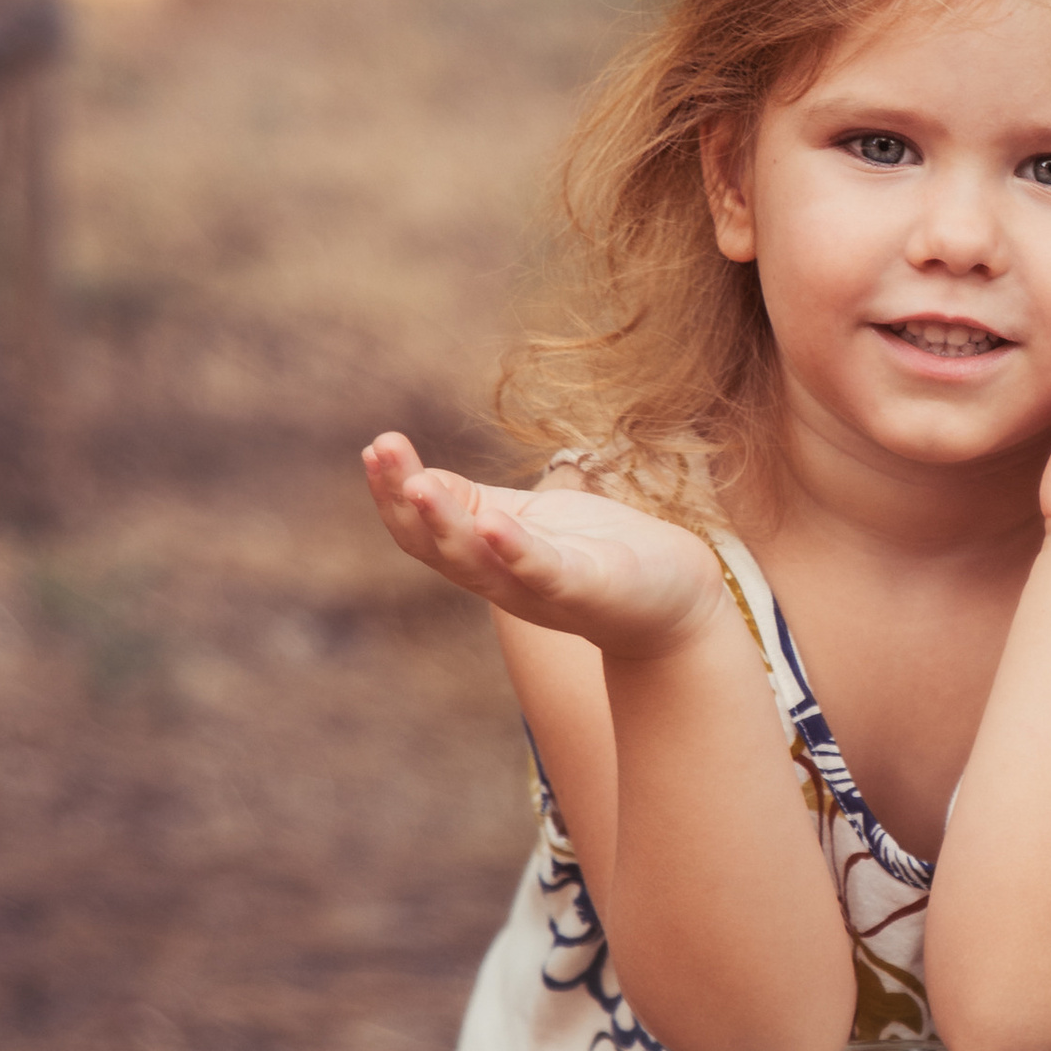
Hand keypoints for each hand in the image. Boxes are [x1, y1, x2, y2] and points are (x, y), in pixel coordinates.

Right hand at [361, 435, 725, 655]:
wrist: (676, 601)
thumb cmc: (598, 554)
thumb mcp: (527, 521)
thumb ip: (474, 505)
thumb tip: (413, 478)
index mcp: (485, 559)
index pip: (421, 531)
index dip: (391, 493)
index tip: (374, 449)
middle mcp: (502, 581)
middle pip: (435, 547)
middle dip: (403, 500)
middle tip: (379, 453)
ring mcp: (542, 590)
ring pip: (478, 563)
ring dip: (444, 523)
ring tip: (417, 484)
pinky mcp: (589, 590)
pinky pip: (545, 572)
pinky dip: (516, 550)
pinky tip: (493, 522)